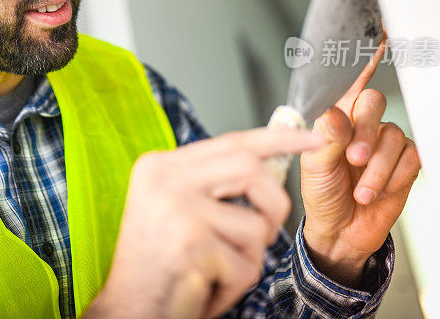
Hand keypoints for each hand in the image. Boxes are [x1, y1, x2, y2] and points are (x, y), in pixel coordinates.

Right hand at [84, 128, 323, 318]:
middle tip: (265, 232)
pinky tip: (204, 290)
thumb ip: (213, 184)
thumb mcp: (175, 209)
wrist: (126, 310)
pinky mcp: (191, 246)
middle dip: (274, 205)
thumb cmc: (156, 265)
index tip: (312, 138)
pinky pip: (246, 266)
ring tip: (215, 271)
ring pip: (256, 226)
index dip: (278, 138)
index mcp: (160, 166)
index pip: (230, 141)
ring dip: (248, 259)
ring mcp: (176, 209)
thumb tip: (268, 165)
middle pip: (251, 170)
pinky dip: (234, 288)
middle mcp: (165, 179)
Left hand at [300, 41, 421, 286]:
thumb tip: (336, 116)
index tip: (378, 33)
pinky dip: (392, 177)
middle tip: (353, 159)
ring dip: (376, 168)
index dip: (363, 56)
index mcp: (334, 117)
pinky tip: (376, 191)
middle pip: (373, 103)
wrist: (339, 231)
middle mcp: (359, 123)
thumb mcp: (314, 166)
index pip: (348, 80)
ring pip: (392, 135)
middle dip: (365, 133)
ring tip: (359, 190)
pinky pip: (409, 157)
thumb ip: (326, 138)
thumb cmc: (320, 193)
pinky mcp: (404, 162)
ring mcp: (383, 141)